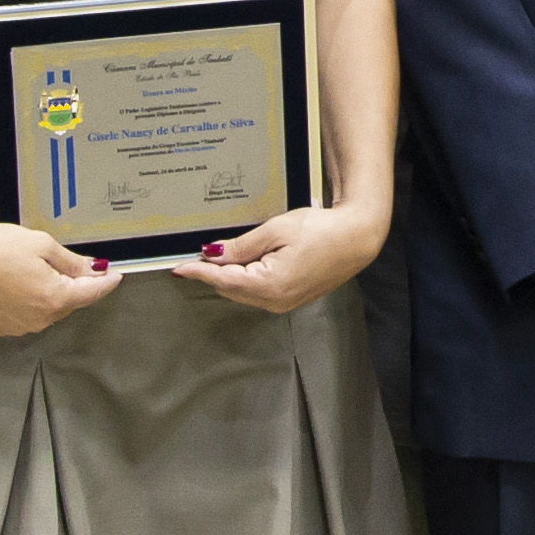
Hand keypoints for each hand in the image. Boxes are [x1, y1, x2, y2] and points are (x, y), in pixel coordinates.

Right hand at [0, 218, 125, 339]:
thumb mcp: (40, 244)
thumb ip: (71, 261)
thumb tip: (93, 270)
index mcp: (54, 298)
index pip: (91, 293)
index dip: (106, 283)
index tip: (115, 276)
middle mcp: (39, 319)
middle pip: (69, 302)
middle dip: (73, 284)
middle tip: (69, 264)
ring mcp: (19, 327)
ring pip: (47, 310)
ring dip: (49, 293)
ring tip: (29, 268)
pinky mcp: (1, 327)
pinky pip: (26, 315)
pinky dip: (29, 301)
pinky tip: (15, 282)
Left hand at [183, 196, 384, 313]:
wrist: (357, 239)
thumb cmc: (320, 230)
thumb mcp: (276, 230)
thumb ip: (241, 247)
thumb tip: (213, 255)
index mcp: (268, 285)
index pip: (221, 279)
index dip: (198, 271)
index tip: (177, 267)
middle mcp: (274, 301)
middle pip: (230, 288)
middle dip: (214, 272)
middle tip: (203, 251)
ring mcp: (284, 304)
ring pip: (243, 292)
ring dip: (232, 276)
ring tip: (229, 253)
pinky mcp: (292, 300)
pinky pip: (259, 293)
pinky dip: (247, 279)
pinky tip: (250, 261)